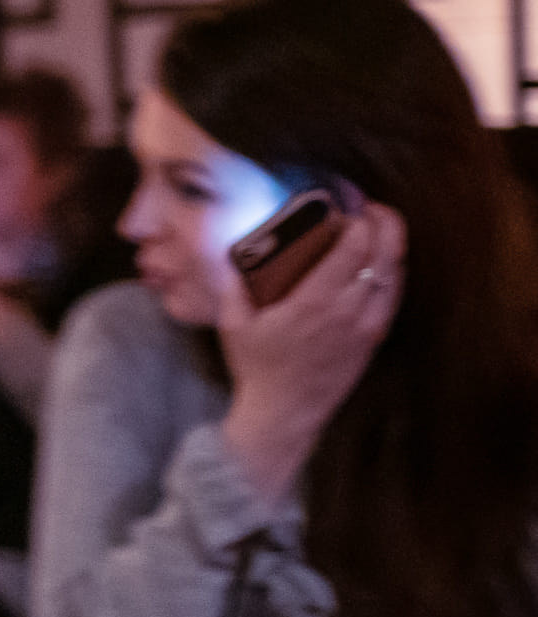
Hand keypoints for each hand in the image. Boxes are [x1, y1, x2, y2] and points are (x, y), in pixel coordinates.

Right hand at [216, 205, 402, 502]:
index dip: (358, 219)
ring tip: (378, 225)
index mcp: (314, 303)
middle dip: (382, 221)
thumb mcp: (232, 322)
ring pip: (394, 271)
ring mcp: (367, 325)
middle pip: (383, 253)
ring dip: (391, 243)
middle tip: (368, 206)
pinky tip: (381, 259)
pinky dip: (392, 269)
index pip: (353, 248)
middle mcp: (348, 311)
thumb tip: (223, 245)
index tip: (346, 204)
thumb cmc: (258, 367)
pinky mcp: (374, 336)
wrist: (286, 412)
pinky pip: (394, 294)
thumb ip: (229, 280)